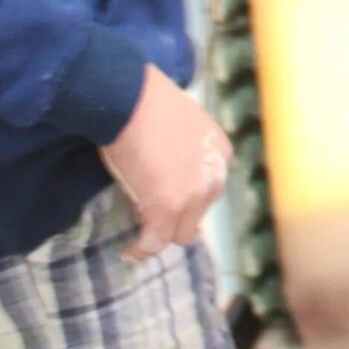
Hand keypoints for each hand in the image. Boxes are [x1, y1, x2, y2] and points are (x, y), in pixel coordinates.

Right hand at [101, 65, 230, 262]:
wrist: (131, 98)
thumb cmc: (148, 101)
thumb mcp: (182, 123)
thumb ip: (186, 147)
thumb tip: (169, 163)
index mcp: (220, 154)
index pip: (207, 190)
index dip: (186, 198)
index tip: (165, 199)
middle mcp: (214, 178)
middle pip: (196, 216)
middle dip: (175, 219)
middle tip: (148, 217)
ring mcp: (193, 196)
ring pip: (178, 234)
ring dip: (158, 235)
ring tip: (138, 237)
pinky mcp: (167, 209)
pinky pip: (153, 243)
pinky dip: (139, 249)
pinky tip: (127, 250)